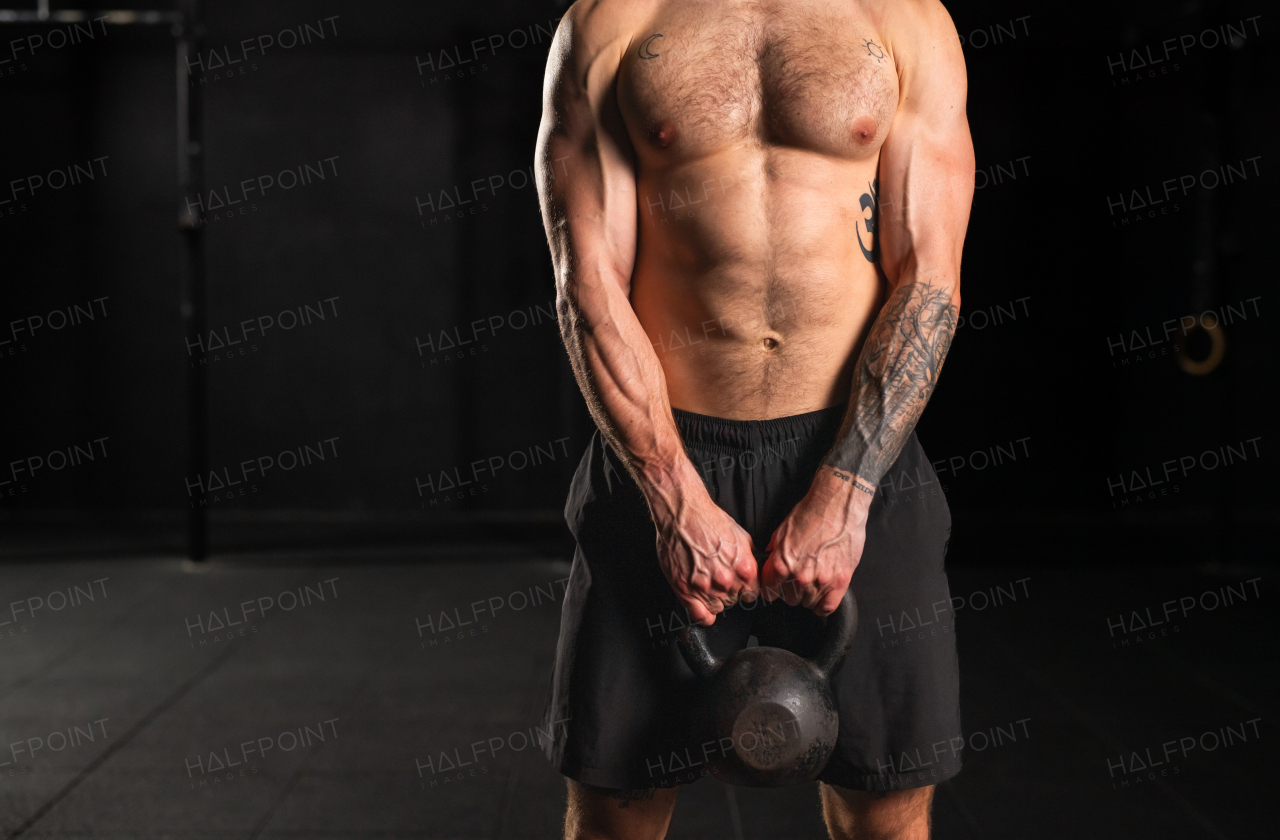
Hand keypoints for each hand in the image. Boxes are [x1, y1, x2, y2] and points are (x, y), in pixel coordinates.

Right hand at [650, 489, 759, 626]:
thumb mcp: (742, 536)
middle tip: (719, 578)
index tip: (739, 586)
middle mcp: (726, 581)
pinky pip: (700, 615)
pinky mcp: (685, 589)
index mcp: (744, 569)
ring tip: (708, 583)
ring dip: (714, 599)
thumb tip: (755, 569)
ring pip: (717, 608)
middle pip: (734, 601)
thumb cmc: (709, 520)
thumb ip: (749, 558)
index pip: (752, 594)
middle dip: (729, 592)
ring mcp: (705, 587)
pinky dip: (703, 615)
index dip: (745, 589)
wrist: (683, 514)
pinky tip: (702, 607)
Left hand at [761, 468, 871, 614]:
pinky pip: (827, 607)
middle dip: (792, 591)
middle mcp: (799, 576)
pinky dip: (823, 605)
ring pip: (808, 603)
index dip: (773, 589)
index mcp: (781, 564)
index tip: (777, 588)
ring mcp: (820, 581)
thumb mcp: (782, 531)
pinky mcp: (840, 581)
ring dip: (808, 596)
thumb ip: (774, 552)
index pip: (770, 592)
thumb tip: (769, 563)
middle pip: (790, 600)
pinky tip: (822, 598)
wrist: (837, 505)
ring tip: (812, 582)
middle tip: (798, 580)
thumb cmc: (810, 513)